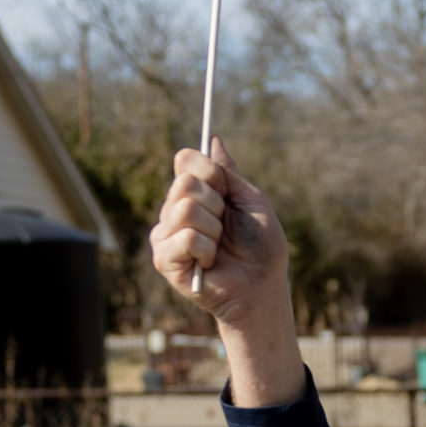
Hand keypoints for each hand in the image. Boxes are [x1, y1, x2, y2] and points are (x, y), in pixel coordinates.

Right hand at [152, 138, 288, 320]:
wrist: (262, 287)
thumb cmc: (261, 248)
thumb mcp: (251, 201)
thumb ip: (228, 172)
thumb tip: (212, 139)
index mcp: (195, 193)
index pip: (186, 160)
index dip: (211, 173)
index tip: (226, 193)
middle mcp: (176, 210)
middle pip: (185, 183)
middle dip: (216, 205)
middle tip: (225, 227)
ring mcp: (166, 234)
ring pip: (185, 209)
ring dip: (213, 229)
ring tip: (218, 247)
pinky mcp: (163, 258)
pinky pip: (186, 237)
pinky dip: (207, 249)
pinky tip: (209, 263)